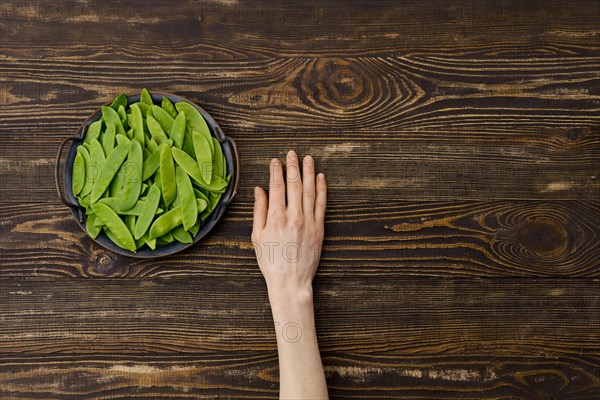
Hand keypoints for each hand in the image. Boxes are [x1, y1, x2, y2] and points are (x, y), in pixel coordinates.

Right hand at [251, 150, 326, 302]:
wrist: (290, 281)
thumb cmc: (271, 262)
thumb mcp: (257, 237)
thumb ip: (259, 211)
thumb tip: (259, 190)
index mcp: (275, 218)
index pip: (276, 187)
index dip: (276, 171)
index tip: (276, 160)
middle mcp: (293, 216)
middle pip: (294, 184)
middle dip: (292, 166)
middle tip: (292, 153)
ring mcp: (308, 222)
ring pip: (309, 191)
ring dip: (309, 172)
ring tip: (308, 159)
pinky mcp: (319, 229)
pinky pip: (322, 204)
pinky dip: (322, 189)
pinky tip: (321, 178)